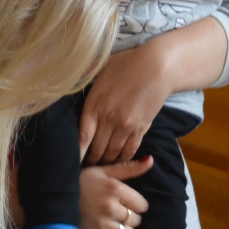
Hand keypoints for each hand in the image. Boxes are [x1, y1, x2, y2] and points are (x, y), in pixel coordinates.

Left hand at [78, 45, 171, 162]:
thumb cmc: (128, 63)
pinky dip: (122, 158)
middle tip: (85, 165)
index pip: (82, 137)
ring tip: (100, 164)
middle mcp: (109, 119)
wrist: (159, 67)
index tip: (71, 162)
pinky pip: (129, 151)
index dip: (77, 153)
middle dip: (91, 160)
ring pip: (113, 153)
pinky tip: (118, 160)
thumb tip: (69, 77)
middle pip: (97, 149)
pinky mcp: (141, 129)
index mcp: (95, 104)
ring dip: (106, 161)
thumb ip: (85, 76)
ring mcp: (126, 126)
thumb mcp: (101, 67)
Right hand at [78, 160, 149, 228]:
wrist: (55, 200)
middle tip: (116, 210)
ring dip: (124, 228)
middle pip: (137, 220)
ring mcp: (102, 225)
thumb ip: (129, 168)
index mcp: (114, 189)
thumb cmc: (81, 183)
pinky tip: (104, 227)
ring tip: (113, 220)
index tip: (125, 201)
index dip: (136, 203)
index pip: (142, 205)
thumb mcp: (103, 171)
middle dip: (130, 215)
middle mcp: (110, 208)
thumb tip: (151, 160)